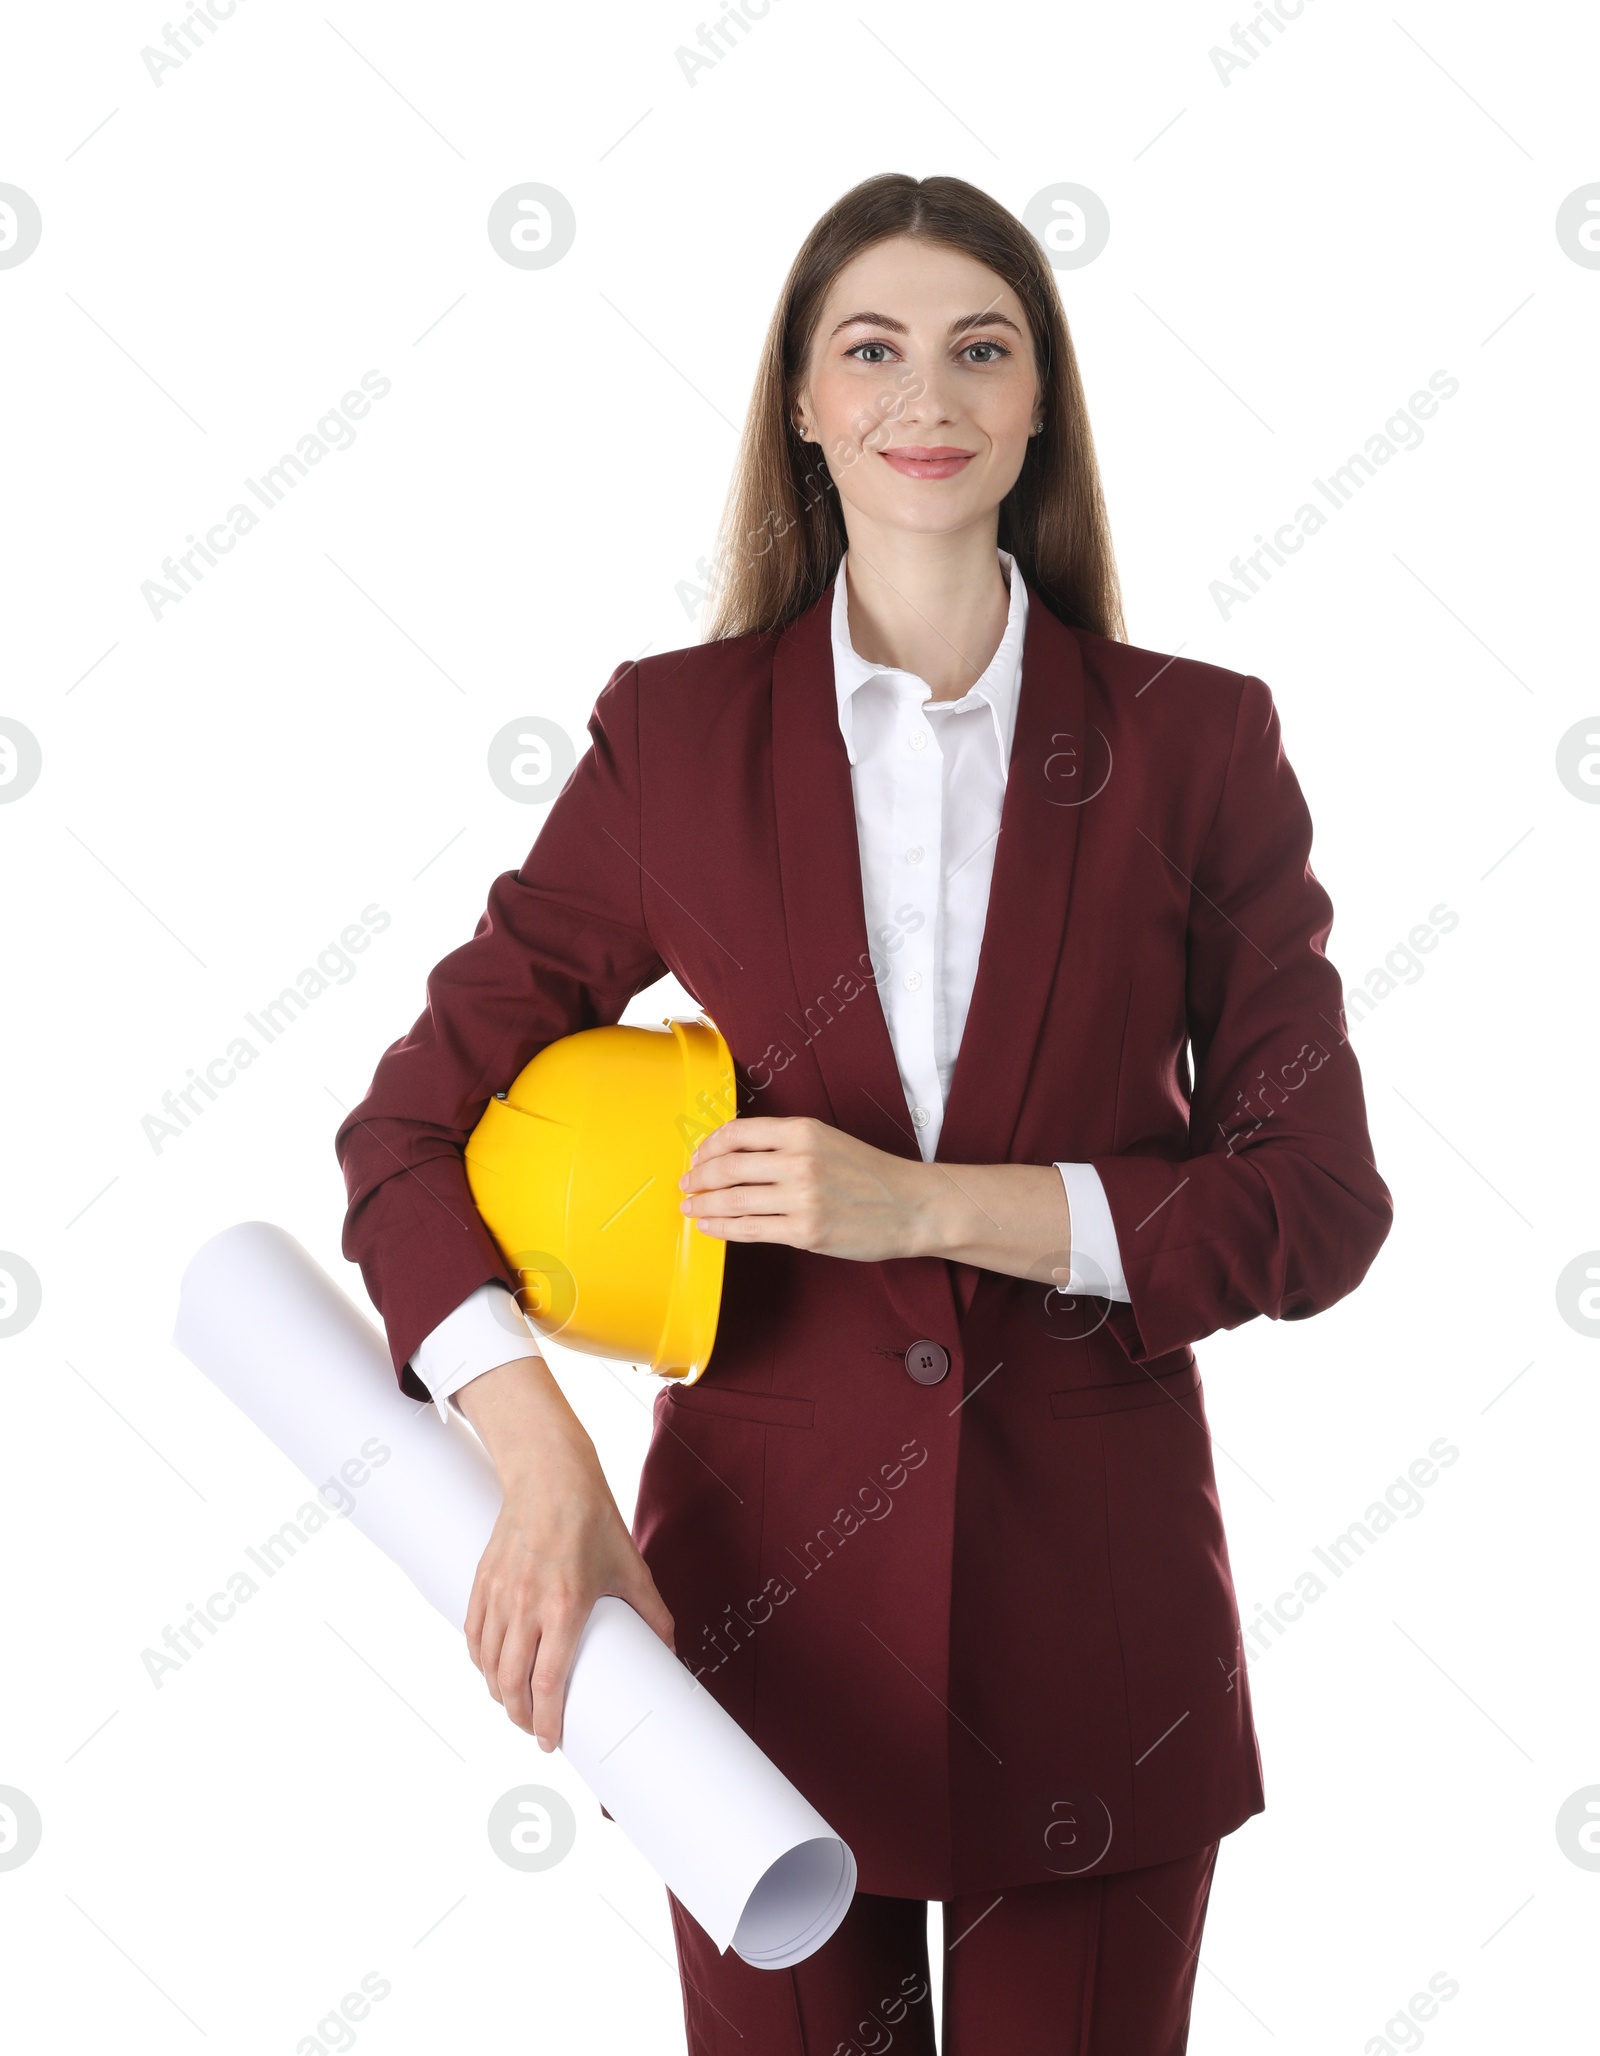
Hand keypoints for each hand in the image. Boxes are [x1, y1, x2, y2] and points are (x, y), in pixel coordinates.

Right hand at [454, 1355, 674, 1749]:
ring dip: (497, 1694)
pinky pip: (472, 1636)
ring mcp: (499, 1594)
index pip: (548, 1683)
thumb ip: (652, 1612)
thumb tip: (671, 1649)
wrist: (551, 1477)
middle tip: (533, 1729)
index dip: (547, 1721)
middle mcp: (526, 1605)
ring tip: (513, 1706)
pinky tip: (490, 1672)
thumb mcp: (631, 1567)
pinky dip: (479, 1662)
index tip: (550, 1742)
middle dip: (520, 1716)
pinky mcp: (481, 1581)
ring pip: (487, 1664)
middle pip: (511, 1683)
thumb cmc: (593, 1521)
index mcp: (564, 1607)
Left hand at [677, 1115, 932, 1261]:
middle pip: (727, 1167)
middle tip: (687, 1185)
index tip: (698, 1157)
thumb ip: (784, 1144)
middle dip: (698, 1178)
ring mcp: (802, 1198)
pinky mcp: (805, 1232)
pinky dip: (722, 1228)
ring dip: (703, 1205)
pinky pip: (749, 1229)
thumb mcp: (827, 1141)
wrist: (910, 1206)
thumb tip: (732, 1154)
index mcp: (803, 1131)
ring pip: (733, 1200)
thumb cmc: (868, 1174)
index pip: (737, 1133)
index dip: (708, 1147)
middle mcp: (800, 1161)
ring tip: (690, 1208)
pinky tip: (710, 1226)